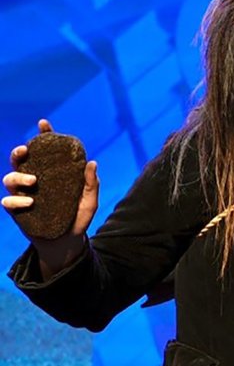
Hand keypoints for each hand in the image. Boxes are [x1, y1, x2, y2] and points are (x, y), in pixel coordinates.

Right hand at [2, 119, 98, 274]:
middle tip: (26, 150)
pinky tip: (29, 202)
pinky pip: (8, 201)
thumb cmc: (78, 218)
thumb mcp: (89, 201)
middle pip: (19, 160)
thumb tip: (93, 162)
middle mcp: (34, 180)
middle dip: (19, 152)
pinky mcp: (16, 210)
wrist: (67, 241)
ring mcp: (23, 194)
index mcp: (51, 173)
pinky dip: (16, 200)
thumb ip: (91, 183)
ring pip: (9, 178)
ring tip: (33, 180)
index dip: (43, 136)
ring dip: (18, 175)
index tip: (44, 123)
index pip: (45, 151)